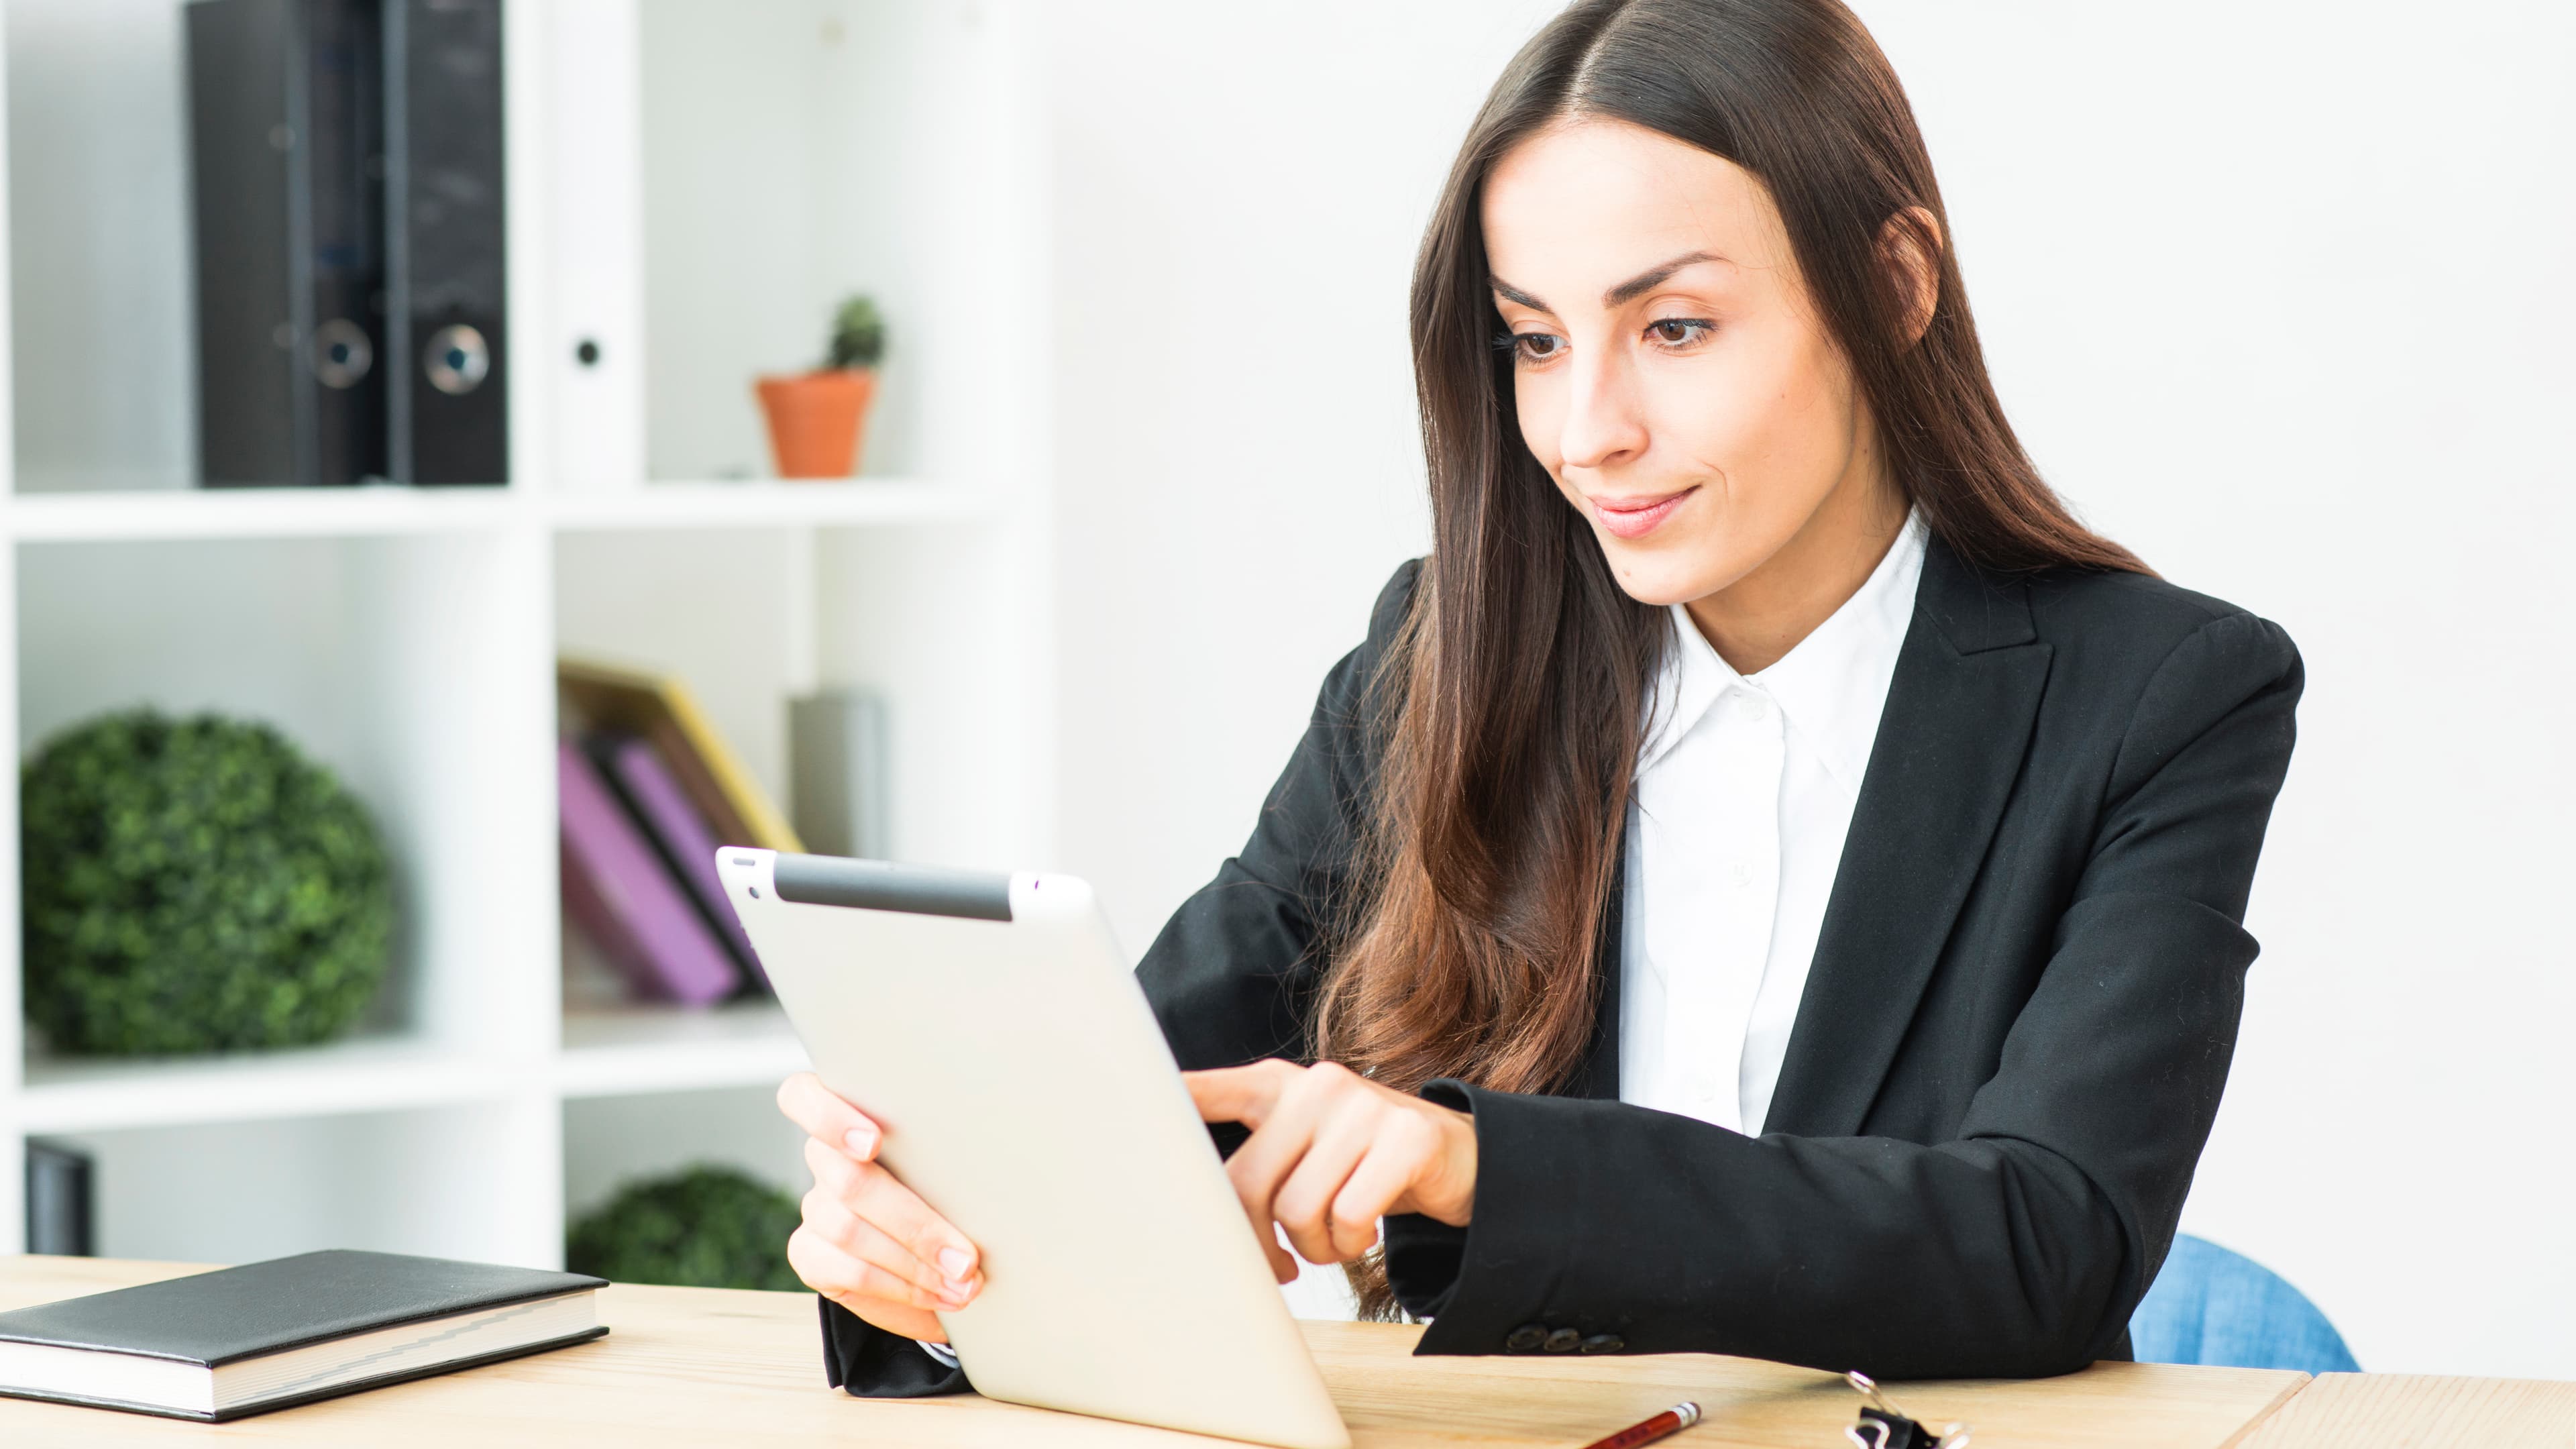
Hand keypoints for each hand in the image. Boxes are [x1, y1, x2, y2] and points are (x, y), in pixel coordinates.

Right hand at [775, 1072, 981, 1342]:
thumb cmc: (954, 1193)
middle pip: (849, 1180)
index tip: (874, 1142)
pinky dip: (901, 1286)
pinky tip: (938, 1294)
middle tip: (966, 1258)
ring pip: (850, 1230)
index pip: (804, 1095)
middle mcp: (825, 1158)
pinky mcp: (810, 1253)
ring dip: (916, 1263)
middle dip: (916, 1224)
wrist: (938, 1255)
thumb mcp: (956, 1166)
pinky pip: (848, 1271)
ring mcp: (815, 1206)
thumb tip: (1001, 1167)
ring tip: (964, 1282)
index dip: (830, 1116)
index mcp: (855, 1116)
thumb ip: (952, 1154)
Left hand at [1186, 1059, 1477, 1283]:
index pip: (1207, 1092)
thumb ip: (1257, 1163)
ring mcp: (1363, 1107)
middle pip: (1247, 1182)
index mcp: (1277, 1086)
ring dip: (1314, 1246)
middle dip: (1257, 1240)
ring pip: (1299, 1208)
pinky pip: (1350, 1216)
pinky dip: (1353, 1242)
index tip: (1112, 1109)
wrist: (1463, 1159)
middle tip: (1280, 1266)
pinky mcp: (1407, 1136)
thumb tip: (1193, 1215)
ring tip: (1334, 1238)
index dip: (1163, 1105)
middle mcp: (1316, 1085)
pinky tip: (1366, 1230)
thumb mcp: (1307, 1149)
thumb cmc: (1364, 1165)